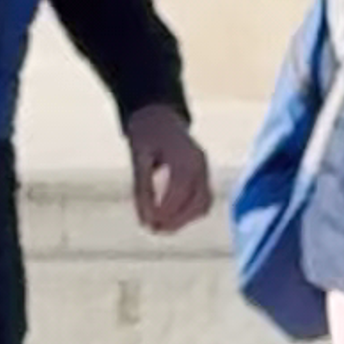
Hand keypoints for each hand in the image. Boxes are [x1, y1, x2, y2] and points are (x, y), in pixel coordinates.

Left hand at [128, 105, 214, 238]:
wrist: (159, 115)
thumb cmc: (147, 134)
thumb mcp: (138, 157)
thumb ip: (142, 188)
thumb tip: (145, 220)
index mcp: (184, 154)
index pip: (179, 190)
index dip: (165, 210)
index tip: (147, 223)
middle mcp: (200, 162)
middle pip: (198, 201)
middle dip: (176, 221)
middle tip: (152, 229)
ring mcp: (204, 168)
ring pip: (204, 204)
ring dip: (184, 220)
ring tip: (161, 227)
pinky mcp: (203, 174)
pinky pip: (204, 200)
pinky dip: (190, 213)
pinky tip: (171, 218)